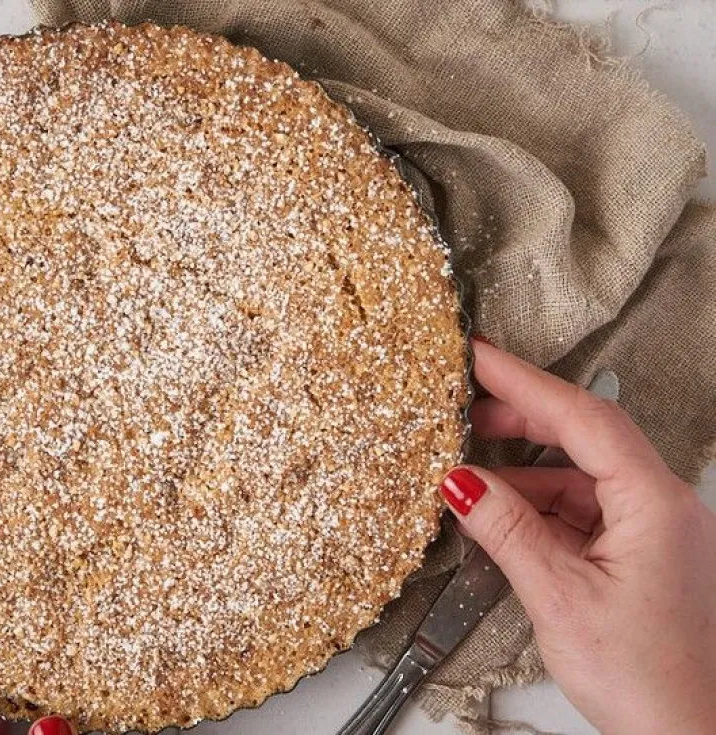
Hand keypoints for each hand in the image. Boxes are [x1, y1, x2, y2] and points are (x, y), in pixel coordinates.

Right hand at [440, 339, 715, 734]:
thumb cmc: (648, 678)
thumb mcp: (559, 596)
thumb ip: (507, 529)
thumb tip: (460, 481)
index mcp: (653, 503)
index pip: (581, 418)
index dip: (523, 381)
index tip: (477, 355)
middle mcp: (659, 504)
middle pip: (584, 434)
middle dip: (520, 416)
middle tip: (464, 404)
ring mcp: (650, 527)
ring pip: (579, 473)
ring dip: (522, 469)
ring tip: (466, 472)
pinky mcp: (638, 550)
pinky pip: (581, 507)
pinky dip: (537, 505)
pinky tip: (499, 513)